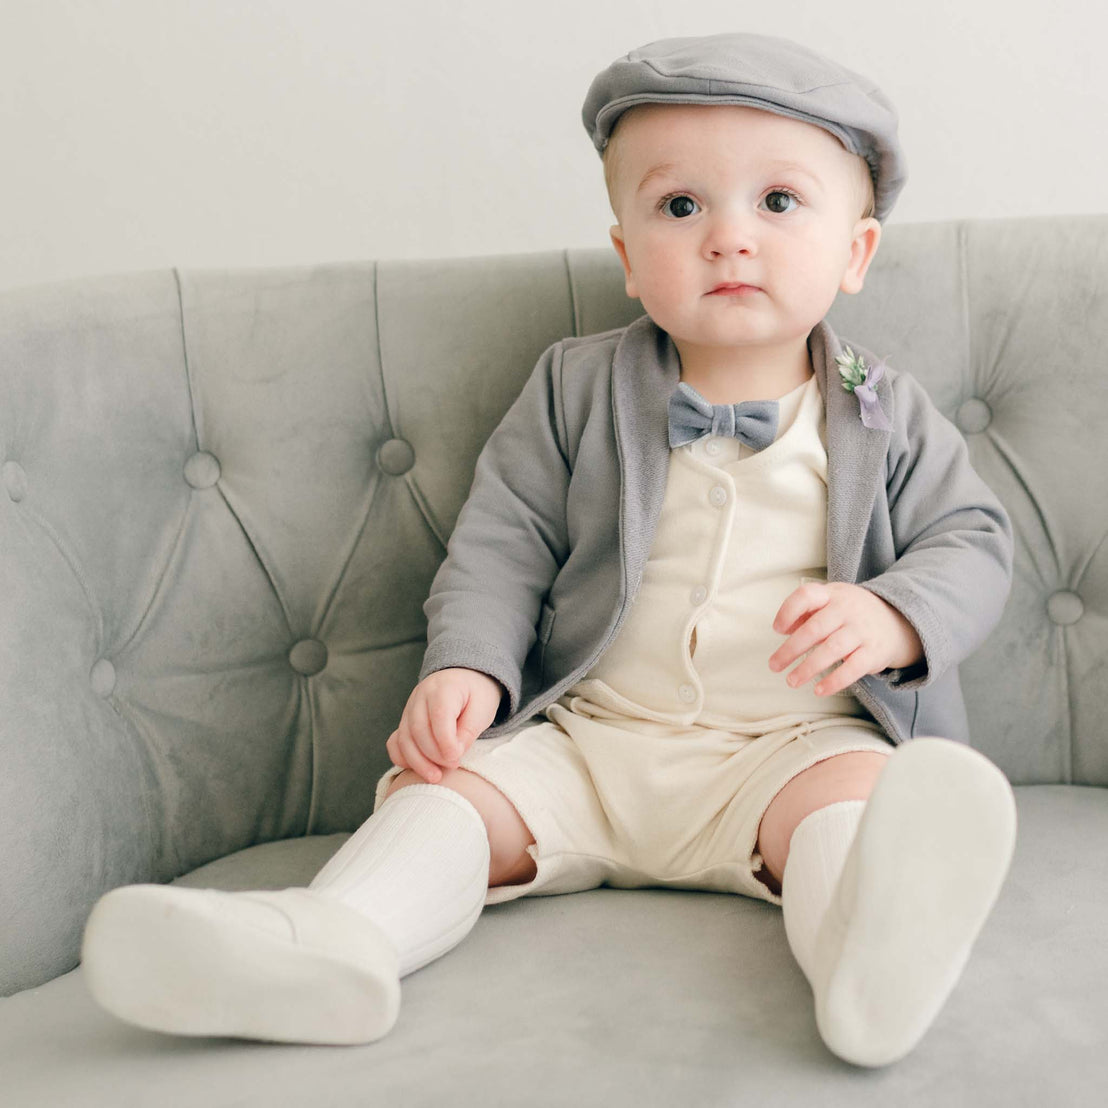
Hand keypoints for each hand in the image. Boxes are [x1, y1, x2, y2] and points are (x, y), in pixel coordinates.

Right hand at [386, 668, 502, 783]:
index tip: (457, 758)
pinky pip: (395, 742)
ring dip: (418, 761)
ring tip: (435, 777)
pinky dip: (402, 757)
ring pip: (404, 738)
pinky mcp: (405, 721)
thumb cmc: (476, 695)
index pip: (439, 716)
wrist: (464, 679)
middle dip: (434, 754)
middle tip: (452, 766)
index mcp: (444, 687)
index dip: (446, 742)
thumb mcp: (483, 708)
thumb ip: (469, 730)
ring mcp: (409, 708)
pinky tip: (417, 768)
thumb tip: (453, 754)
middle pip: (418, 729)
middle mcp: (421, 695)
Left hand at [768, 582, 923, 696]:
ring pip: (832, 649)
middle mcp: (847, 610)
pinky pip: (852, 668)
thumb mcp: (830, 603)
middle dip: (791, 649)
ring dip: (808, 667)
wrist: (897, 622)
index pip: (806, 595)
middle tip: (774, 665)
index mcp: (832, 595)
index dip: (788, 612)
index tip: (777, 629)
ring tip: (792, 681)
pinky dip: (834, 681)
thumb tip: (783, 629)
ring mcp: (862, 630)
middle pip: (815, 628)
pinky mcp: (874, 652)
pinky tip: (819, 690)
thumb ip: (806, 613)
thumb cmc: (851, 614)